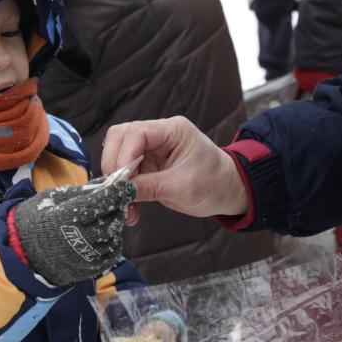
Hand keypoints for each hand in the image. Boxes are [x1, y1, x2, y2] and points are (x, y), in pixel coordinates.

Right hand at [10, 174, 136, 287]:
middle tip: (114, 201)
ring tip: (104, 218)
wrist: (22, 252)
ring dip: (114, 225)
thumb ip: (83, 190)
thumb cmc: (37, 219)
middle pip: (112, 220)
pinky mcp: (89, 270)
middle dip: (117, 208)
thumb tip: (109, 180)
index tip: (127, 185)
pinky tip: (103, 235)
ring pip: (114, 237)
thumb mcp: (55, 197)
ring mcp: (85, 257)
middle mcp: (79, 239)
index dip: (118, 192)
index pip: (103, 202)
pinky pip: (112, 254)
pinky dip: (113, 242)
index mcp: (67, 217)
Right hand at [100, 117, 247, 223]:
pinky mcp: (147, 165)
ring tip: (124, 206)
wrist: (227, 191)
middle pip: (120, 138)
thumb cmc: (214, 183)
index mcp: (173, 130)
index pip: (136, 132)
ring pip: (118, 156)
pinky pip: (126, 174)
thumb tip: (119, 191)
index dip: (122, 155)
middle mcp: (159, 135)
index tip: (120, 181)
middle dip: (114, 165)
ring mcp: (151, 149)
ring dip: (117, 182)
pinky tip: (130, 210)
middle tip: (116, 191)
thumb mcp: (183, 187)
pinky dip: (123, 191)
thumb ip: (150, 187)